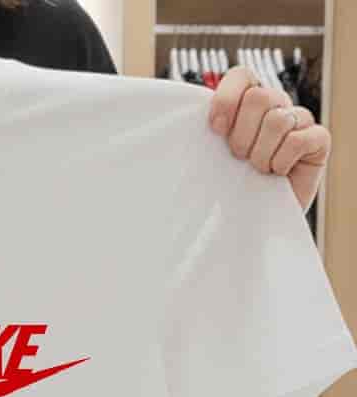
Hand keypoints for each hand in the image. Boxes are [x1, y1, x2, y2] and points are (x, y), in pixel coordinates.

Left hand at [208, 66, 330, 213]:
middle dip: (242, 135)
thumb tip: (178, 120)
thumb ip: (203, 133)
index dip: (227, 99)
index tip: (215, 130)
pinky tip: (278, 174)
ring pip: (278, 119)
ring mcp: (299, 121)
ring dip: (261, 153)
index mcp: (247, 104)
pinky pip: (300, 139)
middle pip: (260, 97)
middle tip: (238, 158)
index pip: (241, 75)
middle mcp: (275, 106)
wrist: (252, 221)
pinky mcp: (318, 140)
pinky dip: (282, 161)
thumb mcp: (208, 159)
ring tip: (257, 169)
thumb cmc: (227, 188)